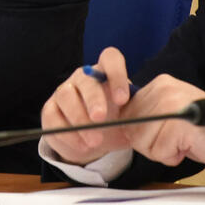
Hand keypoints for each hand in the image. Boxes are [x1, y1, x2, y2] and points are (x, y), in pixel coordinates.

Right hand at [41, 47, 134, 163]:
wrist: (95, 142)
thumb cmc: (116, 123)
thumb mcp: (130, 118)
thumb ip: (139, 113)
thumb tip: (154, 117)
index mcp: (105, 73)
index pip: (110, 58)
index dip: (116, 74)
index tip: (122, 99)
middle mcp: (83, 78)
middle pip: (85, 79)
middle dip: (93, 99)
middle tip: (100, 119)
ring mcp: (64, 91)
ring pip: (65, 96)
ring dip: (79, 119)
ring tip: (94, 141)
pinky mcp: (50, 109)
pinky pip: (53, 117)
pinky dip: (68, 133)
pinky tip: (82, 145)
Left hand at [120, 75, 204, 173]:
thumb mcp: (172, 115)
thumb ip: (147, 115)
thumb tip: (119, 127)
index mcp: (160, 84)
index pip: (126, 114)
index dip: (142, 132)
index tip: (166, 132)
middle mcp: (164, 89)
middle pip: (132, 129)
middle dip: (151, 144)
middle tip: (177, 139)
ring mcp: (172, 105)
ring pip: (142, 142)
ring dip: (162, 151)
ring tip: (185, 142)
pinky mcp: (179, 125)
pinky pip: (159, 151)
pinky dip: (173, 157)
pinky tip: (191, 147)